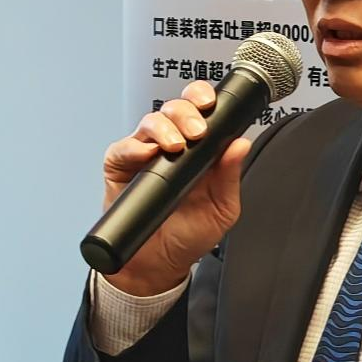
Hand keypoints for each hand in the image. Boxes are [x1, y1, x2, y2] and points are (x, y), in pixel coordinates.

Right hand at [101, 81, 250, 294]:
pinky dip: (135, 147)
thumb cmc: (190, 234)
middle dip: (186, 112)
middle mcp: (170, 145)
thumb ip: (230, 176)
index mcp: (198, 149)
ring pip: (150, 122)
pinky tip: (148, 154)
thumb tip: (241, 144)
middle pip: (174, 109)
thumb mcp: (222, 208)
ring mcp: (144, 154)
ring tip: (175, 146)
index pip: (199, 110)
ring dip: (164, 127)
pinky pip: (123, 147)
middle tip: (197, 132)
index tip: (211, 103)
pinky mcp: (120, 168)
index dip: (202, 98)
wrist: (160, 263)